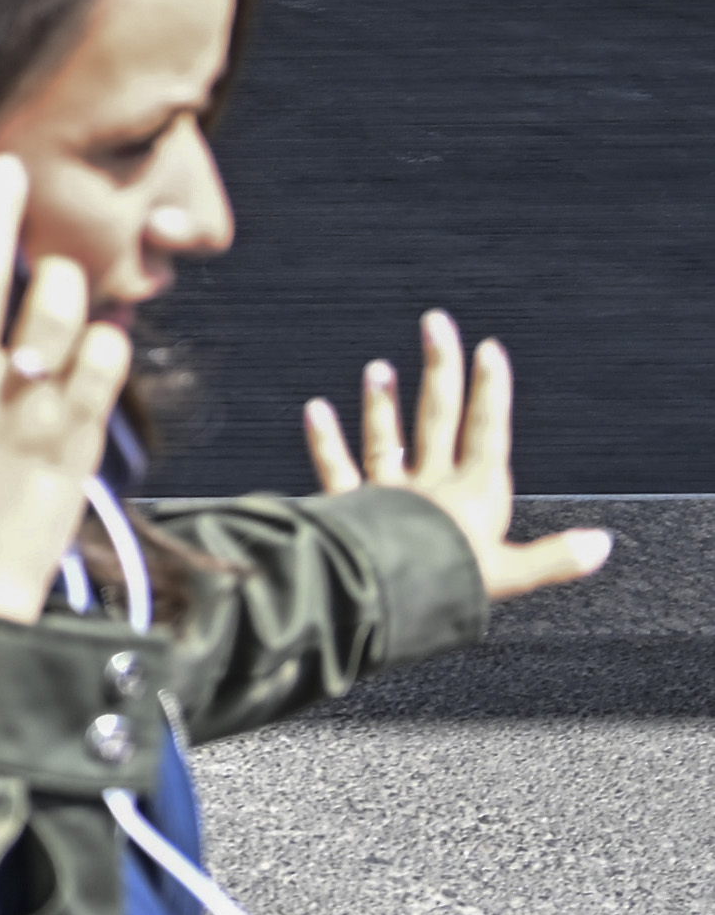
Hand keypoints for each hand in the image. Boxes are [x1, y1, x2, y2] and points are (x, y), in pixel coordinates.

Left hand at [305, 311, 611, 601]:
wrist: (387, 591)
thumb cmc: (448, 583)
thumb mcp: (512, 574)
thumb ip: (555, 557)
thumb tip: (600, 544)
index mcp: (474, 495)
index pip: (486, 432)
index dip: (491, 391)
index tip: (490, 350)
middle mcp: (430, 484)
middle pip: (438, 416)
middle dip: (441, 369)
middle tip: (435, 323)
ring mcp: (386, 491)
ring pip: (386, 437)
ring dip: (383, 403)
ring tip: (378, 368)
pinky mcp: (349, 506)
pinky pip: (334, 467)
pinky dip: (323, 438)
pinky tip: (314, 409)